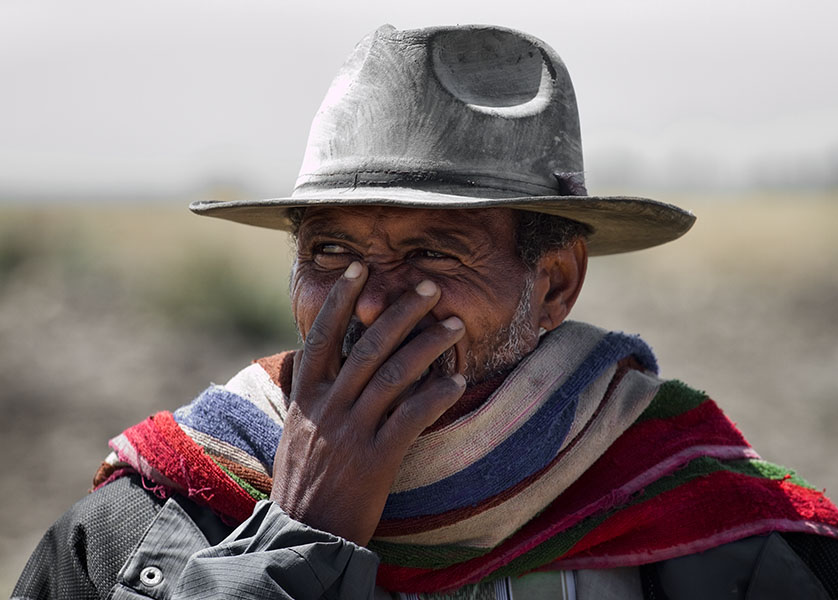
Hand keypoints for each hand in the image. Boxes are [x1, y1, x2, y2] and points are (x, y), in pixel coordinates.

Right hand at [270, 261, 466, 545]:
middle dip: (401, 312)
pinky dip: (435, 396)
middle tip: (429, 287)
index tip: (360, 268)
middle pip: (367, 347)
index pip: (322, 336)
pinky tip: (456, 381)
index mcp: (307, 396)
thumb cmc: (303, 478)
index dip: (341, 300)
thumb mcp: (297, 428)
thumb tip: (316, 356)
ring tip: (455, 326)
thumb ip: (312, 391)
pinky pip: (411, 418)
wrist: (304, 532)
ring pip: (394, 376)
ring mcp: (351, 432)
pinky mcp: (376, 459)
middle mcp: (328, 407)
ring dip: (428, 346)